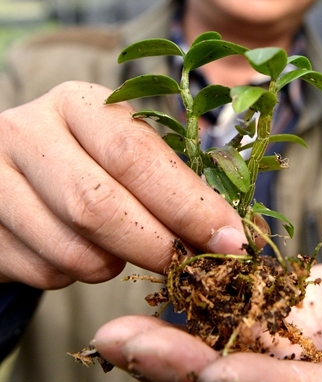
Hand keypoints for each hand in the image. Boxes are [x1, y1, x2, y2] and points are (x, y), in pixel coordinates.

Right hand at [0, 82, 246, 287]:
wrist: (4, 174)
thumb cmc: (86, 160)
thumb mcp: (123, 149)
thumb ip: (173, 180)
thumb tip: (238, 233)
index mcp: (77, 103)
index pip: (136, 154)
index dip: (188, 204)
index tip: (231, 239)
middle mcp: (28, 132)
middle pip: (98, 205)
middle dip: (155, 245)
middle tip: (190, 267)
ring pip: (69, 249)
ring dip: (111, 266)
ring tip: (123, 252)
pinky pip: (42, 273)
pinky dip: (74, 277)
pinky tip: (79, 252)